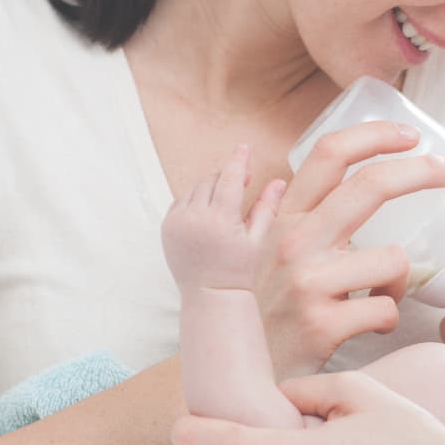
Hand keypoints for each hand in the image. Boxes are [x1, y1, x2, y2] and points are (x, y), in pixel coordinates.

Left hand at [161, 145, 285, 292]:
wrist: (210, 296)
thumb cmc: (238, 270)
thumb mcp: (257, 239)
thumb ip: (266, 207)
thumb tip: (278, 181)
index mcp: (220, 220)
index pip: (230, 178)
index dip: (238, 160)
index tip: (244, 148)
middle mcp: (195, 218)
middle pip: (211, 181)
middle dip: (226, 177)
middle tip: (242, 181)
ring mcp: (177, 223)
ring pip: (194, 188)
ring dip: (210, 187)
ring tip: (225, 200)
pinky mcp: (166, 228)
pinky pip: (180, 201)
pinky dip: (193, 199)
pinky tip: (206, 210)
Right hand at [255, 121, 444, 377]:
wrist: (234, 375)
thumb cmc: (261, 312)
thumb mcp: (262, 253)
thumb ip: (287, 218)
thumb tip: (306, 182)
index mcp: (283, 218)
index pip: (328, 154)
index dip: (374, 135)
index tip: (410, 134)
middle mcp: (294, 242)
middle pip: (371, 184)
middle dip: (423, 171)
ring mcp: (308, 284)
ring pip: (395, 258)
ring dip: (398, 279)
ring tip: (376, 296)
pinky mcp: (322, 326)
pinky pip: (386, 309)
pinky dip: (386, 318)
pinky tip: (366, 325)